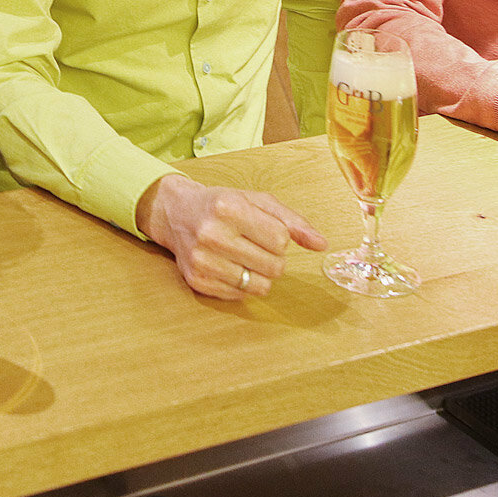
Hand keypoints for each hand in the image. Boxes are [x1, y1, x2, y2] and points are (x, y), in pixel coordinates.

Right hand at [134, 174, 325, 299]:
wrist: (175, 212)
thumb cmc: (221, 204)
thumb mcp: (257, 201)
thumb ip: (293, 221)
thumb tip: (321, 244)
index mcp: (229, 208)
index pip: (281, 240)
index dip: (279, 238)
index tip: (264, 230)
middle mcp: (212, 235)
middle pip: (274, 267)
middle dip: (272, 258)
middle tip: (255, 244)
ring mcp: (202, 260)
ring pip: (260, 286)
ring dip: (259, 273)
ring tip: (244, 256)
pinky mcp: (197, 281)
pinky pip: (241, 295)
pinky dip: (242, 284)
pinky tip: (229, 265)